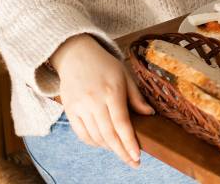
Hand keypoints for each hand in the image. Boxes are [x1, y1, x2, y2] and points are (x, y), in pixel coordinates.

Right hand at [50, 34, 154, 167]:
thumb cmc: (105, 64)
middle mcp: (94, 101)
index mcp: (111, 91)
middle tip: (133, 163)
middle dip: (122, 152)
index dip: (129, 142)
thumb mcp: (125, 75)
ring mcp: (79, 107)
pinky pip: (82, 134)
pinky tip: (104, 144)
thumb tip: (150, 115)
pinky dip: (94, 143)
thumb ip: (136, 96)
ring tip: (122, 152)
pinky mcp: (69, 111)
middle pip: (109, 135)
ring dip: (109, 148)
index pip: (121, 123)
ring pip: (95, 137)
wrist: (76, 55)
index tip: (137, 156)